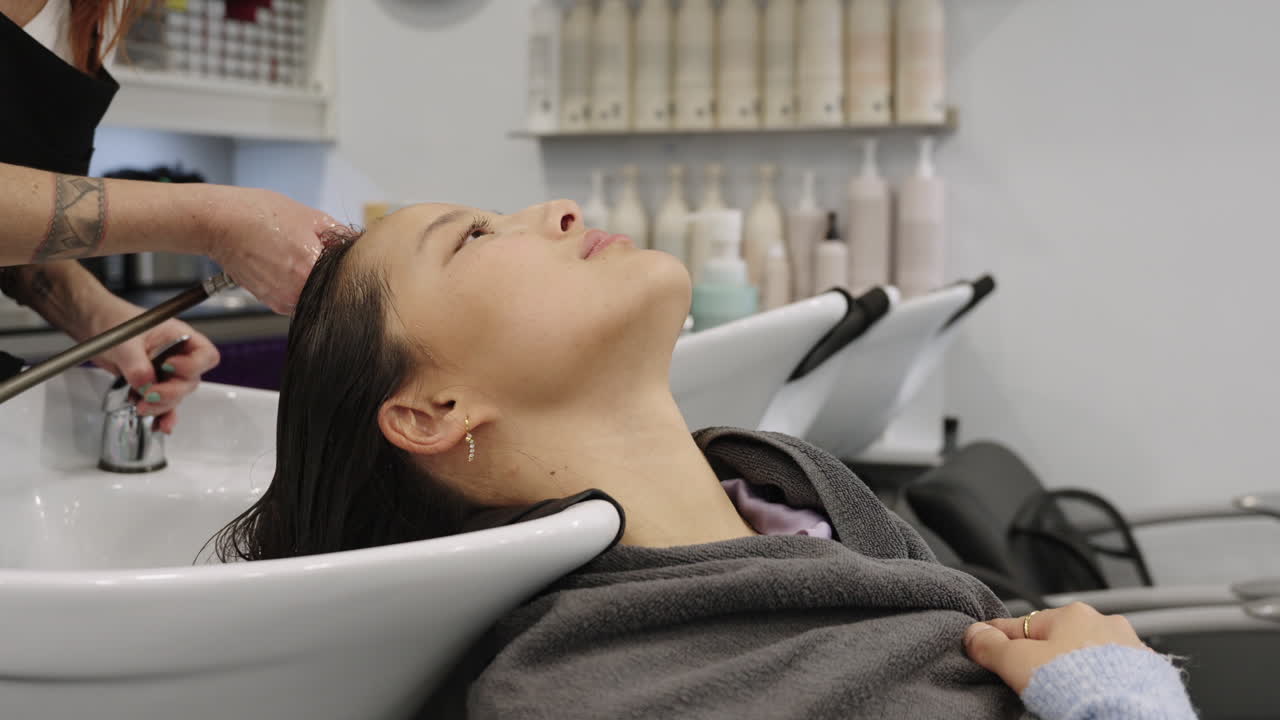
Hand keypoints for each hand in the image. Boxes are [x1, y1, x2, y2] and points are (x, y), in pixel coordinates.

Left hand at [82, 299, 220, 433]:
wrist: (95, 327)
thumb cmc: (114, 320)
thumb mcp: (124, 341)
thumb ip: (136, 363)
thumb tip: (146, 385)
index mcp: (180, 337)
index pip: (205, 355)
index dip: (193, 365)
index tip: (169, 367)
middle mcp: (178, 356)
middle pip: (190, 381)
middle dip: (170, 392)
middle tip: (149, 394)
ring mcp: (166, 373)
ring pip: (176, 396)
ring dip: (161, 405)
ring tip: (141, 406)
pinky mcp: (153, 386)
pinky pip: (164, 405)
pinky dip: (161, 416)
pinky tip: (157, 425)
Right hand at [202, 187, 337, 314]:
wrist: (220, 223)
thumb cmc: (258, 215)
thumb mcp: (310, 217)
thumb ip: (339, 234)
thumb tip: (358, 243)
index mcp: (311, 271)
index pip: (346, 277)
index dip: (347, 264)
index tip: (343, 255)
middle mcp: (297, 292)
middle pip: (330, 290)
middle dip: (330, 273)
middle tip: (321, 252)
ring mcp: (282, 300)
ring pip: (312, 296)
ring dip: (313, 281)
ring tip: (299, 256)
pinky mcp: (270, 302)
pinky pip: (295, 298)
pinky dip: (297, 285)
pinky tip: (287, 264)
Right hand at [963, 602, 1148, 693]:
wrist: (1129, 716)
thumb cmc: (1077, 687)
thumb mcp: (1019, 664)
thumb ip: (992, 646)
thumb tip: (974, 634)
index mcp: (1071, 614)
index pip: (1023, 624)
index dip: (1002, 638)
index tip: (989, 646)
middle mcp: (1105, 624)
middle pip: (1060, 639)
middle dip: (1045, 656)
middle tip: (1032, 681)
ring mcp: (1131, 648)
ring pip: (1090, 655)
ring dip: (1077, 669)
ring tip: (1066, 694)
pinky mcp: (1150, 675)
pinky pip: (1116, 674)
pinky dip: (1103, 684)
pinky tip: (1094, 698)